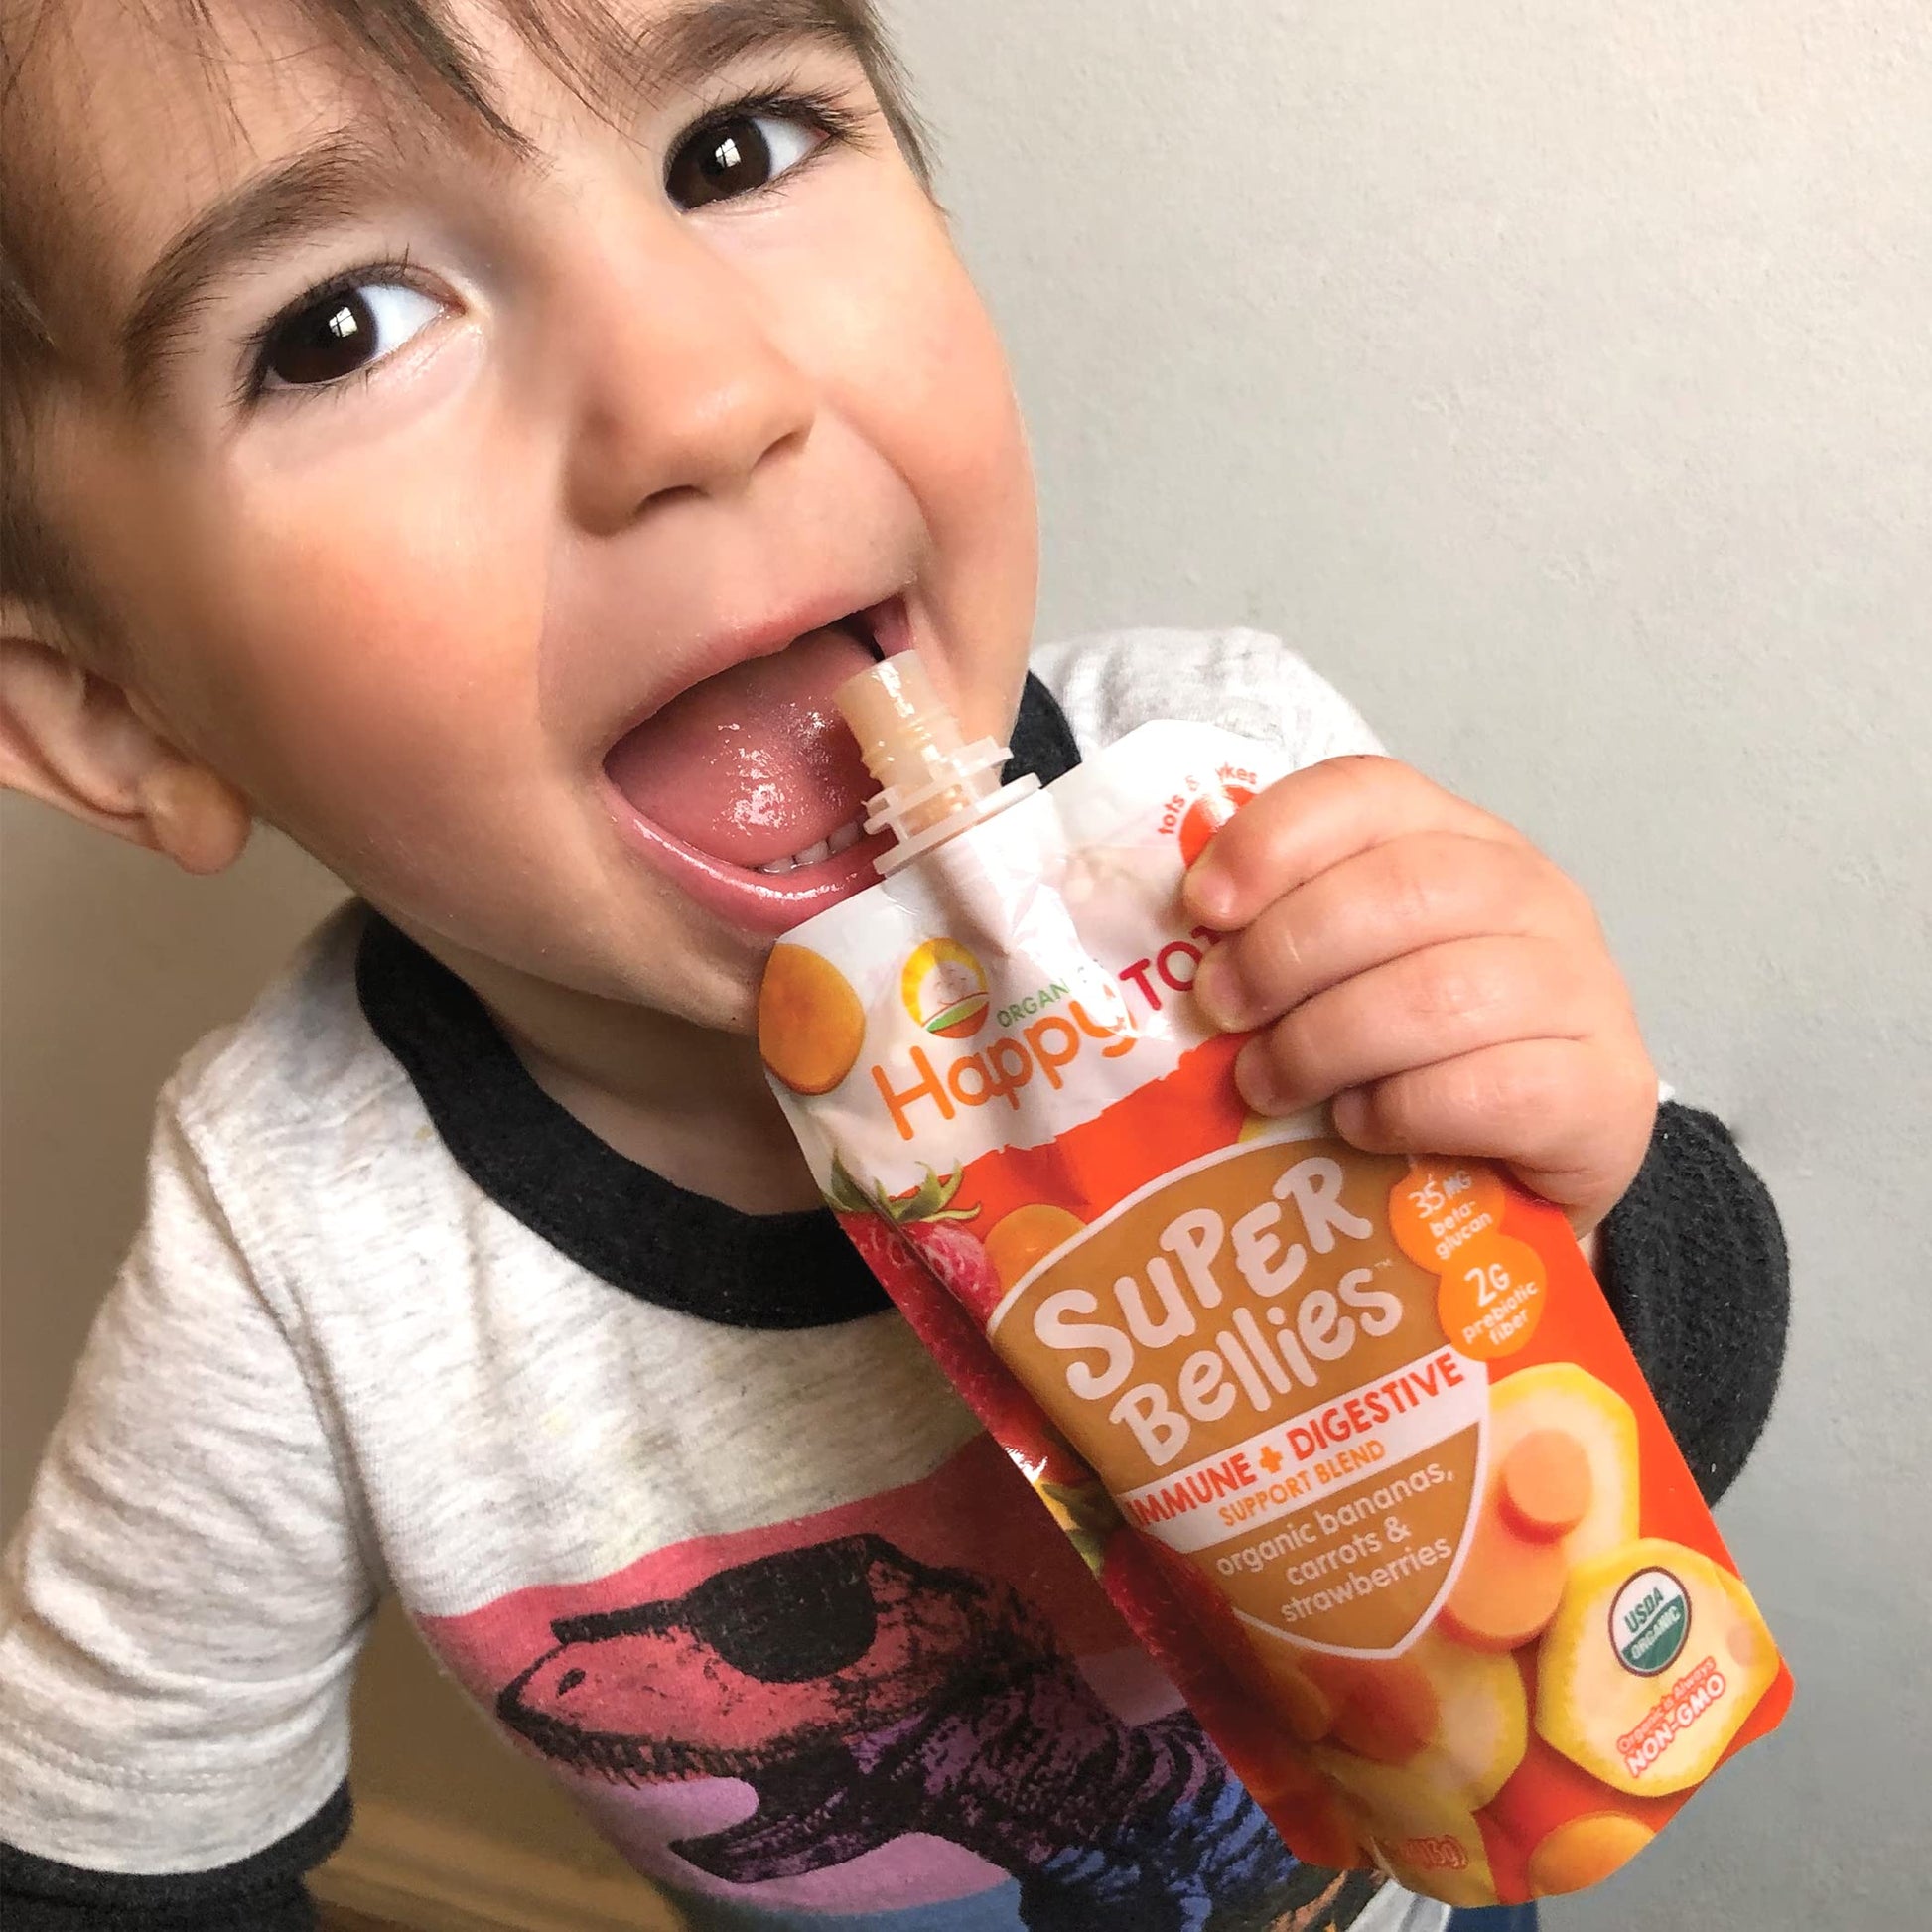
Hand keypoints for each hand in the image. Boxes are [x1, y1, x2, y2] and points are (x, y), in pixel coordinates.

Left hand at [1183, 756, 1656, 1235]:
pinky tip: (1358, 1125)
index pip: (1367, 792)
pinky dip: (1400, 1109)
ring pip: (1439, 993)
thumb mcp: (1347, 972)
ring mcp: (1581, 989)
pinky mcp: (1604, 1090)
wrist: (1535, 1158)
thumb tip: (1172, 945)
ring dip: (1325, 1042)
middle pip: (1400, 890)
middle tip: (1222, 1014)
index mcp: (1458, 841)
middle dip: (1285, 952)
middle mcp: (1531, 895)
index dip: (1274, 839)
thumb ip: (1282, 933)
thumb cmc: (1415, 1053)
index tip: (1201, 907)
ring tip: (1269, 1085)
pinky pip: (1489, 1089)